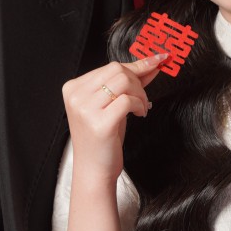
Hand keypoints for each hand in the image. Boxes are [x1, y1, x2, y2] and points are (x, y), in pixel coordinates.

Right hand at [62, 54, 164, 182]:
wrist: (94, 170)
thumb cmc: (102, 139)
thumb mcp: (112, 105)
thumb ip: (127, 84)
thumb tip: (151, 65)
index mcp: (73, 88)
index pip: (110, 66)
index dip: (137, 66)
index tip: (157, 61)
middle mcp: (76, 96)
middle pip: (117, 70)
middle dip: (138, 82)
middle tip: (143, 99)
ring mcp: (86, 109)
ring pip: (123, 82)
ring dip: (140, 94)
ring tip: (141, 108)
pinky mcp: (100, 123)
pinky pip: (127, 100)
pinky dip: (139, 105)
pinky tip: (139, 114)